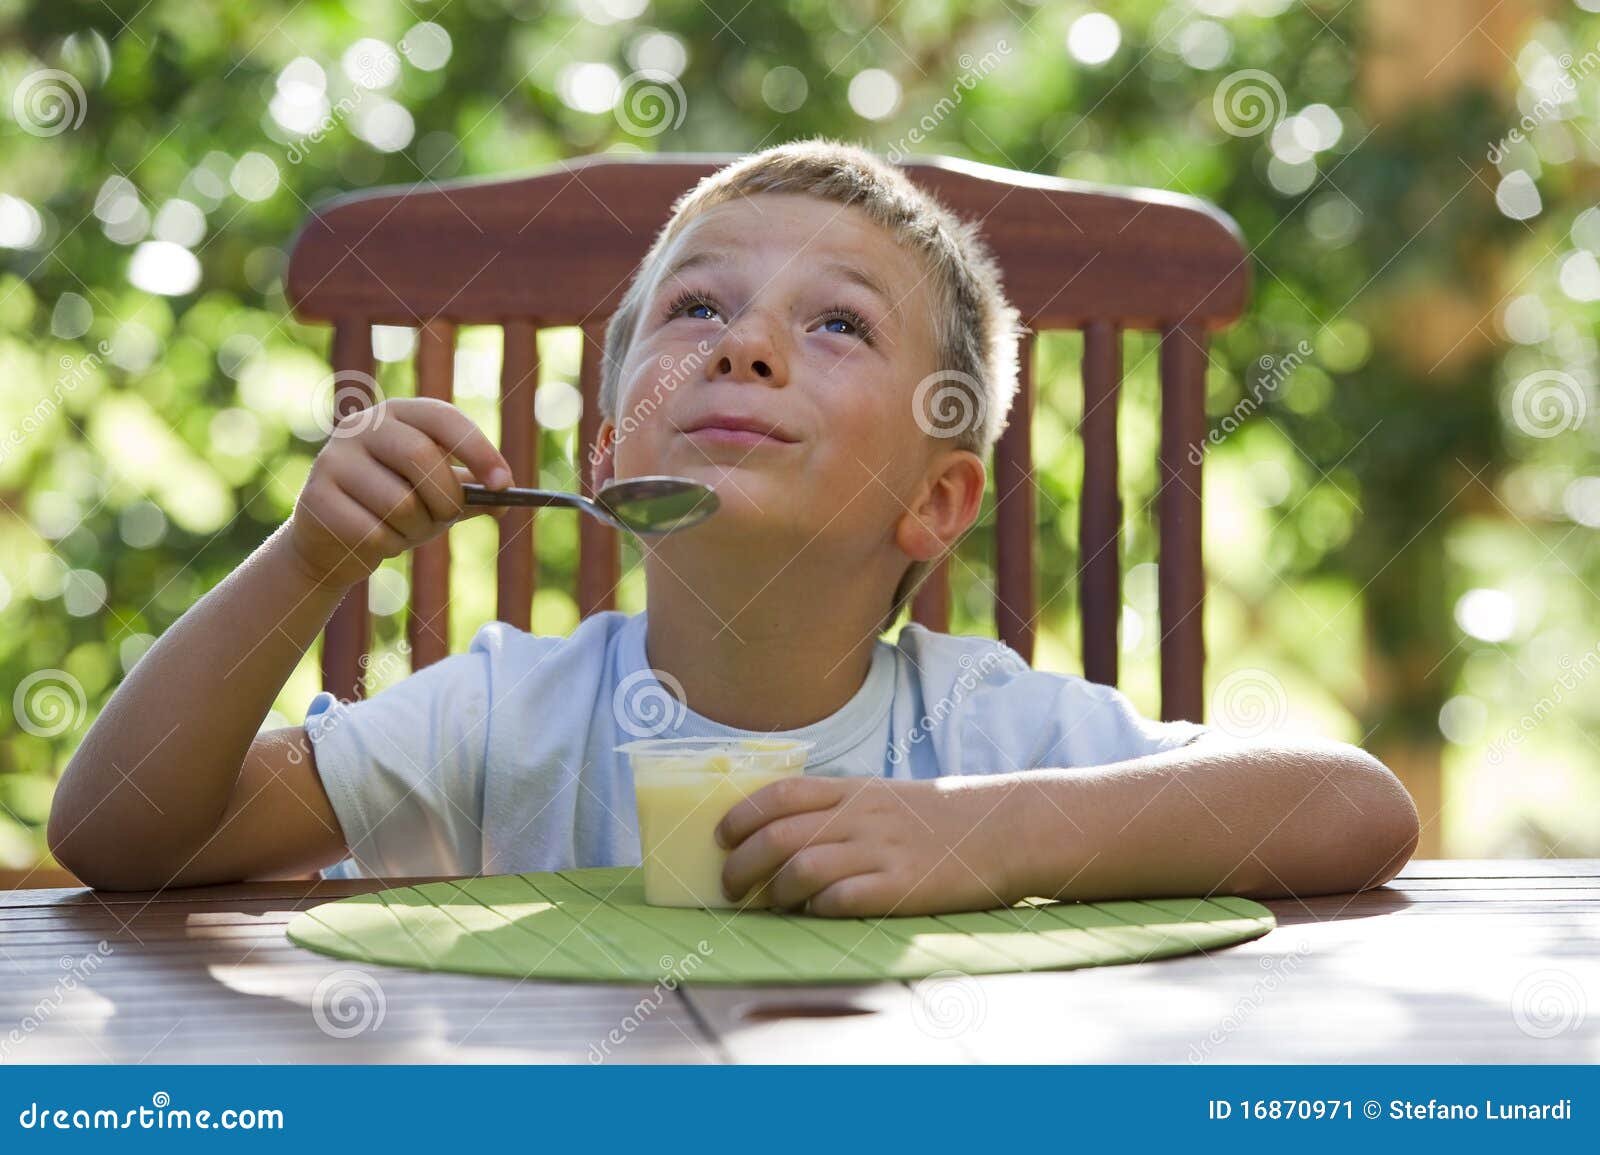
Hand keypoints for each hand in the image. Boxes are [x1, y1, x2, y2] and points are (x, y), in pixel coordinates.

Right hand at [287, 397, 512, 588]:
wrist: (332, 542)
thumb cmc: (394, 509)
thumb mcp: (437, 495)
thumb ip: (473, 492)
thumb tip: (509, 498)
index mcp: (397, 414)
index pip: (443, 418)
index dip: (477, 449)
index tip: (504, 485)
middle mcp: (360, 427)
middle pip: (421, 457)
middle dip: (447, 498)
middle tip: (449, 516)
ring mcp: (332, 459)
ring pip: (400, 503)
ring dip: (415, 529)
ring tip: (403, 530)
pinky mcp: (315, 499)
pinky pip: (374, 532)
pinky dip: (389, 546)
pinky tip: (375, 541)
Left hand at [714, 775, 1018, 917]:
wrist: (1001, 829)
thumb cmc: (932, 819)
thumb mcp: (880, 796)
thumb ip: (834, 807)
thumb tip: (776, 831)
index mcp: (852, 792)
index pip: (780, 794)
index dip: (740, 815)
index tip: (721, 837)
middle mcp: (860, 818)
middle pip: (779, 836)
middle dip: (741, 865)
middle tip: (731, 886)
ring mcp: (881, 852)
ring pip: (803, 868)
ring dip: (775, 891)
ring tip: (771, 904)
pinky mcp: (902, 887)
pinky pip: (843, 899)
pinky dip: (818, 908)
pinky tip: (816, 912)